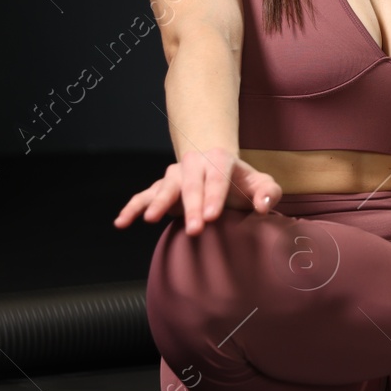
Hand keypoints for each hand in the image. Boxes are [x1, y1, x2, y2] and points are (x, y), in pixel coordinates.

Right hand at [113, 148, 283, 235]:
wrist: (218, 169)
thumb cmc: (242, 182)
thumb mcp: (260, 184)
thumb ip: (268, 192)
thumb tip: (263, 206)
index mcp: (219, 160)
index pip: (217, 178)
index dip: (214, 196)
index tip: (212, 216)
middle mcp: (193, 165)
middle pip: (190, 185)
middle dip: (191, 207)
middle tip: (194, 229)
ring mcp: (174, 176)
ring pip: (164, 187)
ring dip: (158, 203)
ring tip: (150, 219)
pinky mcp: (161, 189)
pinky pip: (143, 196)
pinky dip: (132, 207)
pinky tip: (121, 222)